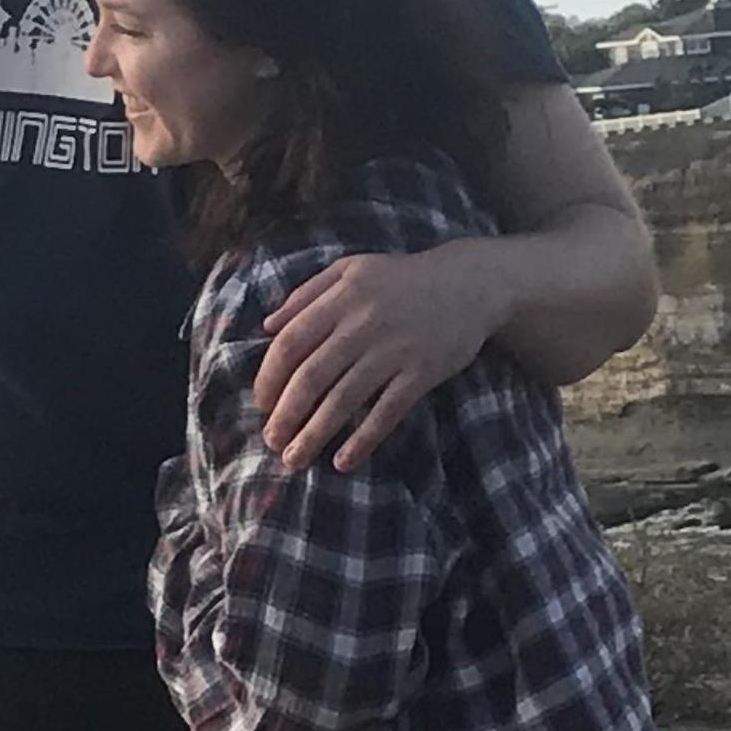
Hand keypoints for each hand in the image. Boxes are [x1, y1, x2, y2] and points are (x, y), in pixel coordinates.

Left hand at [253, 243, 502, 472]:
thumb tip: (266, 327)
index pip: (291, 343)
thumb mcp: (350, 269)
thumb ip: (305, 295)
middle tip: (271, 441)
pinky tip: (343, 461)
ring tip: (294, 460)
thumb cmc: (401, 278)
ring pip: (344, 399)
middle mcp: (363, 324)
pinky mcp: (422, 372)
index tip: (260, 405)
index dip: (270, 378)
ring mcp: (394, 350)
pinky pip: (387, 412)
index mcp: (340, 297)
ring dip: (314, 434)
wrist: (469, 282)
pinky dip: (363, 439)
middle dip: (286, 415)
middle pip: (312, 376)